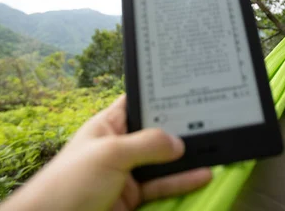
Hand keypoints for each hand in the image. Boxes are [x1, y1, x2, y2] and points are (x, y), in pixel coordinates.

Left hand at [0, 95, 211, 210]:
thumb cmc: (70, 182)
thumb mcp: (110, 154)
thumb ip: (146, 145)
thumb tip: (178, 142)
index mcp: (108, 125)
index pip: (138, 102)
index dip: (159, 95)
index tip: (188, 88)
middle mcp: (120, 146)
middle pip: (156, 132)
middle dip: (180, 128)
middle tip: (211, 118)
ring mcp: (128, 172)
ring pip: (163, 161)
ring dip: (186, 157)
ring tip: (214, 147)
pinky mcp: (133, 197)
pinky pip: (162, 185)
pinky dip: (182, 181)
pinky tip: (202, 175)